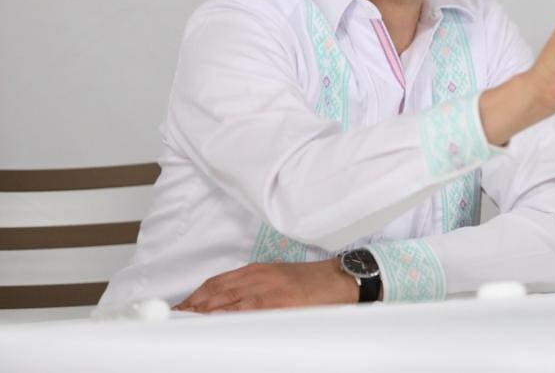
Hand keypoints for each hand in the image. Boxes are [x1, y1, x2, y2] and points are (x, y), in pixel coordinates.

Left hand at [173, 259, 356, 312]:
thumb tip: (225, 306)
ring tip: (185, 325)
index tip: (179, 309)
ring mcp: (266, 291)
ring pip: (225, 302)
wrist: (338, 281)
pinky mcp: (277, 304)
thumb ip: (253, 288)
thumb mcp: (278, 278)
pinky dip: (226, 317)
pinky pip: (245, 312)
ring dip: (202, 314)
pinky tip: (213, 325)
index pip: (216, 283)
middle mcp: (257, 278)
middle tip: (172, 320)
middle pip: (215, 293)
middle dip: (192, 308)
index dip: (195, 297)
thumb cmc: (311, 282)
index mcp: (256, 271)